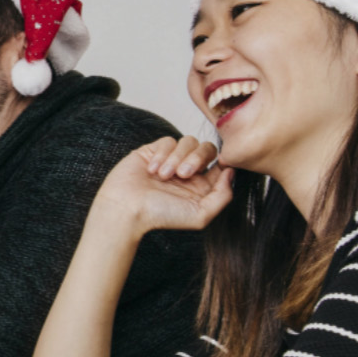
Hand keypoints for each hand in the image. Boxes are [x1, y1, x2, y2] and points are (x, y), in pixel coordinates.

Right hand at [93, 136, 232, 238]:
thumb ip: (222, 196)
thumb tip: (230, 172)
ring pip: (188, 141)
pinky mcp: (153, 151)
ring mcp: (171, 159)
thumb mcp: (201, 215)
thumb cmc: (161, 216)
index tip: (217, 167)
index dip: (222, 162)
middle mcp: (188, 171)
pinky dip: (162, 154)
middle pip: (208, 148)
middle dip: (198, 158)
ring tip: (164, 176)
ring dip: (177, 158)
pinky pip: (168, 141)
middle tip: (183, 174)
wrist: (127, 208)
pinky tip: (152, 170)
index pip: (220, 164)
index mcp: (201, 186)